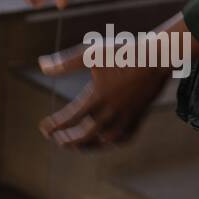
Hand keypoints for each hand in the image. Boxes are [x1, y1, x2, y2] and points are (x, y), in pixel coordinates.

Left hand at [37, 39, 169, 148]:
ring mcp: (127, 117)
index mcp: (97, 98)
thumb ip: (66, 63)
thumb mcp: (91, 54)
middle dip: (68, 139)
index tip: (44, 128)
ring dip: (87, 145)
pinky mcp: (139, 117)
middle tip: (55, 139)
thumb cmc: (122, 53)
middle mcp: (112, 112)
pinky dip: (111, 143)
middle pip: (85, 135)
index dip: (55, 125)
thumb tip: (42, 65)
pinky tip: (104, 140)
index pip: (70, 119)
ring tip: (75, 145)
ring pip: (104, 141)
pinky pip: (124, 138)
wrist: (156, 57)